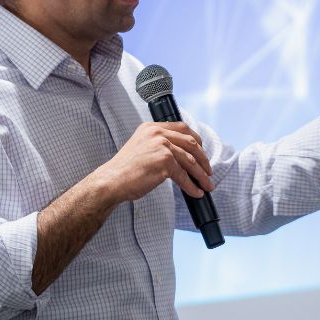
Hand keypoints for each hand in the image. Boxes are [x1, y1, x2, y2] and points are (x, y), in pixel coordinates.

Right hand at [94, 122, 213, 203]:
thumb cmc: (124, 170)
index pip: (182, 127)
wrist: (111, 181)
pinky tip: (196, 192)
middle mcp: (157, 133)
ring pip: (190, 160)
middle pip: (191, 143)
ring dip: (201, 175)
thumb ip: (158, 145)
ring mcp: (161, 146)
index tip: (202, 151)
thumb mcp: (141, 147)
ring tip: (207, 184)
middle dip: (203, 158)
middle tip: (208, 170)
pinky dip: (192, 186)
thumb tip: (181, 155)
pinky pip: (183, 176)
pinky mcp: (164, 162)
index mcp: (152, 127)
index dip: (196, 140)